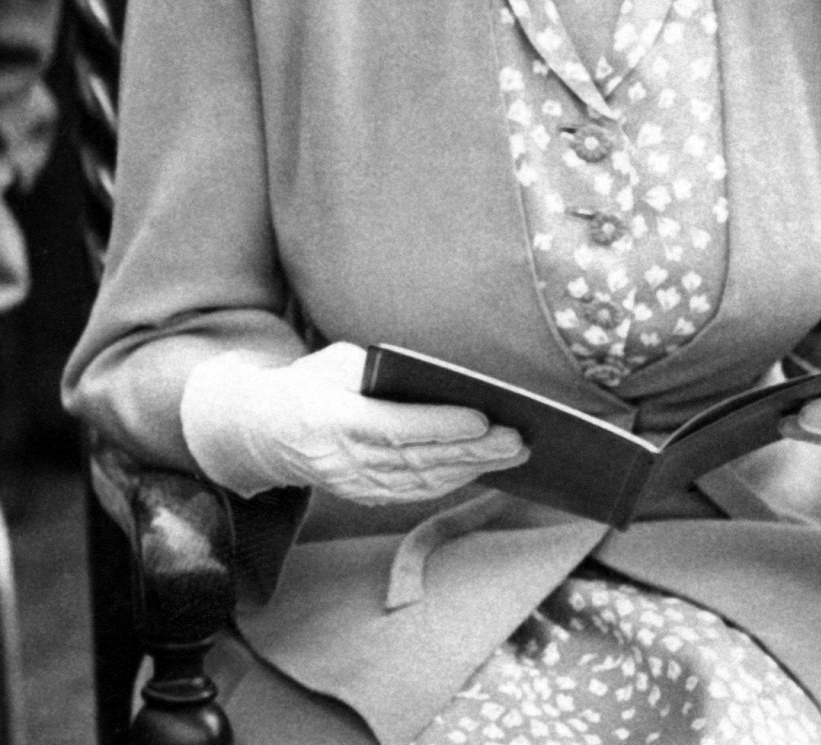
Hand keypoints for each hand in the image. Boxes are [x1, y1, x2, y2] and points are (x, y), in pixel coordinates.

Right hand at [181, 341, 528, 502]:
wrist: (260, 432)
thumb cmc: (306, 384)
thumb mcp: (332, 364)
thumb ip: (375, 371)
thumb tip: (428, 379)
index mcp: (331, 421)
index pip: (397, 427)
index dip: (442, 425)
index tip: (484, 417)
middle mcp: (342, 461)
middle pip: (418, 460)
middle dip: (474, 452)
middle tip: (520, 440)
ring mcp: (351, 485)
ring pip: (420, 481)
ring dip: (471, 470)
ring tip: (514, 454)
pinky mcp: (361, 495)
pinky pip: (412, 493)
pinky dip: (450, 482)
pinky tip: (481, 469)